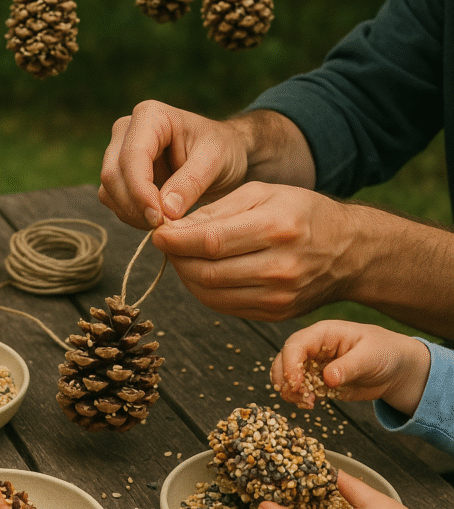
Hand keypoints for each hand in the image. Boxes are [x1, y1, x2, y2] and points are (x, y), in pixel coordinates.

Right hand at [99, 102, 315, 230]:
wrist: (222, 153)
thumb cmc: (221, 149)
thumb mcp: (215, 160)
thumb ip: (191, 183)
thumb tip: (166, 210)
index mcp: (150, 116)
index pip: (132, 156)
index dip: (141, 191)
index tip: (160, 218)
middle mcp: (127, 130)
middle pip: (113, 174)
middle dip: (134, 206)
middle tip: (162, 227)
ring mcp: (119, 152)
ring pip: (109, 190)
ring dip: (131, 214)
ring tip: (163, 224)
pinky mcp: (120, 174)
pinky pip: (112, 200)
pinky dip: (130, 215)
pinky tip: (155, 219)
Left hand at [150, 182, 353, 321]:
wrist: (350, 252)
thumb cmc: (303, 213)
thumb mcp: (265, 193)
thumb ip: (218, 209)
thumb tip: (174, 225)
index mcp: (278, 228)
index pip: (211, 241)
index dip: (176, 240)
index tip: (158, 232)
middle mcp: (279, 267)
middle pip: (207, 272)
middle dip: (176, 259)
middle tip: (166, 244)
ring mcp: (278, 297)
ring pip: (211, 295)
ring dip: (186, 277)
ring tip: (181, 257)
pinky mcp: (274, 315)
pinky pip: (224, 307)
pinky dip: (204, 291)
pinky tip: (201, 273)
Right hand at [270, 319, 430, 414]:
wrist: (397, 369)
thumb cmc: (386, 352)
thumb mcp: (370, 356)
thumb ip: (349, 366)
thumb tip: (327, 378)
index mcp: (324, 333)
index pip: (297, 344)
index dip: (290, 363)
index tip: (295, 383)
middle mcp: (314, 347)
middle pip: (285, 358)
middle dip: (284, 378)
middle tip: (295, 395)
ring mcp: (315, 365)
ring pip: (288, 375)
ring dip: (290, 390)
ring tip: (306, 403)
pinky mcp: (319, 382)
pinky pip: (301, 389)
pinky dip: (299, 398)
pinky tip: (309, 405)